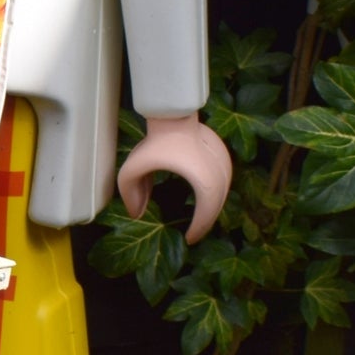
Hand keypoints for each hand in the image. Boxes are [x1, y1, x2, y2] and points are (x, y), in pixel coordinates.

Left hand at [117, 114, 231, 243]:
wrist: (173, 116)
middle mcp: (220, 172)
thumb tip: (136, 214)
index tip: (190, 239)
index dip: (200, 229)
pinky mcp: (224, 155)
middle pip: (218, 205)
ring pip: (223, 193)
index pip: (207, 213)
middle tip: (195, 234)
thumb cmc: (153, 143)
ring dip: (212, 209)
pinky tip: (204, 200)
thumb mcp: (132, 171)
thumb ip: (130, 194)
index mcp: (203, 179)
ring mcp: (225, 162)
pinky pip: (223, 181)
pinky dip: (216, 194)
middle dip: (207, 223)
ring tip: (199, 221)